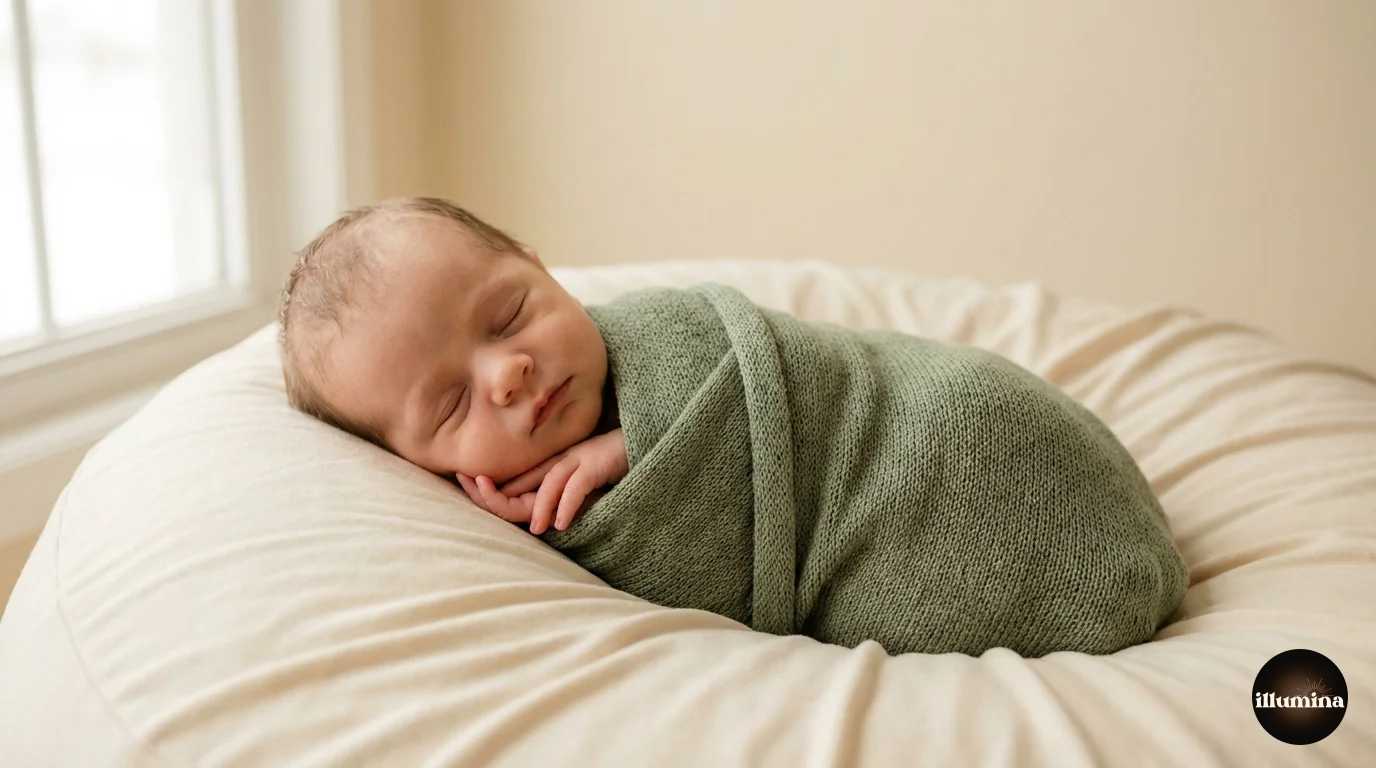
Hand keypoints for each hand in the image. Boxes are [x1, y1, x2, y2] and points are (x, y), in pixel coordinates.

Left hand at [458, 428, 628, 534]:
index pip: (515, 484)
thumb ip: (552, 493)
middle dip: (497, 490)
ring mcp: (579, 461)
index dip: (490, 491)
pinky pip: (578, 486)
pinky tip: (561, 524)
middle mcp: (561, 462)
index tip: (470, 488)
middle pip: (525, 481)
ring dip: (539, 506)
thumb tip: (525, 515)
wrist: (642, 440)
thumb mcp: (577, 483)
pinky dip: (567, 504)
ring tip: (534, 528)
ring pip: (550, 483)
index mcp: (551, 468)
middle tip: (478, 492)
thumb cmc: (609, 462)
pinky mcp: (597, 465)